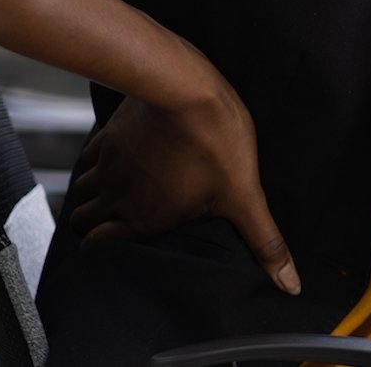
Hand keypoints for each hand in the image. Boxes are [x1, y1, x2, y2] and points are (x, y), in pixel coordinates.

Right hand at [67, 77, 301, 295]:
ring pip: (82, 188)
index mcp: (143, 218)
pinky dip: (96, 161)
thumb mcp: (244, 196)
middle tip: (111, 223)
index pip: (100, 246)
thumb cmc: (215, 142)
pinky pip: (89, 155)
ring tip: (113, 193)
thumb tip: (289, 282)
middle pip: (82, 219)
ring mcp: (108, 162)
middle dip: (91, 225)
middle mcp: (117, 194)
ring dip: (91, 194)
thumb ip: (263, 241)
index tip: (114, 248)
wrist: (183, 88)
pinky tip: (117, 157)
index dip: (103, 250)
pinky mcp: (109, 133)